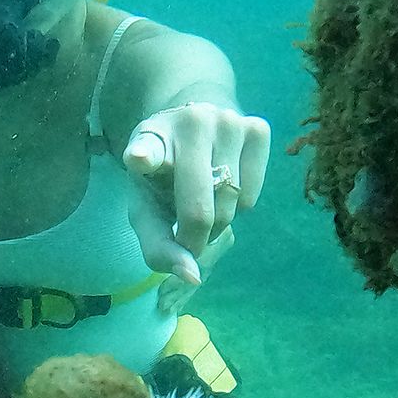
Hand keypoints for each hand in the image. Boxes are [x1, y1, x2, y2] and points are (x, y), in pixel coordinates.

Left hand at [122, 102, 271, 286]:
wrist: (191, 128)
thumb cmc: (163, 177)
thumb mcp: (147, 208)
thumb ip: (159, 247)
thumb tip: (192, 276)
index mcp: (149, 138)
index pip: (147, 148)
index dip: (144, 156)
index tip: (139, 159)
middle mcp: (190, 122)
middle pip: (201, 210)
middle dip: (194, 237)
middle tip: (186, 233)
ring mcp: (229, 121)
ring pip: (230, 206)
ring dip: (218, 222)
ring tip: (203, 200)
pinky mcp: (258, 128)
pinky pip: (251, 196)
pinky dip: (238, 206)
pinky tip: (223, 185)